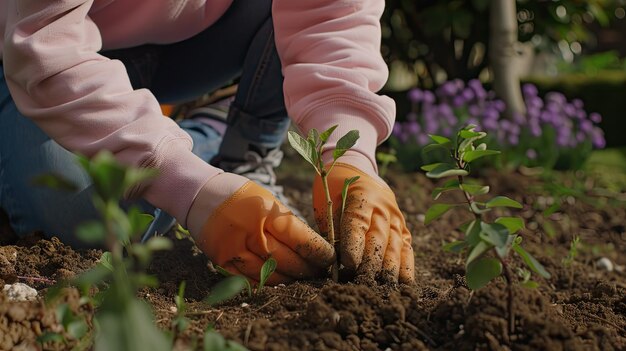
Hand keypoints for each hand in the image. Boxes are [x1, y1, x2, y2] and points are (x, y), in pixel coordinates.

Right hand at [189, 180, 334, 283]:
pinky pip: (249, 280)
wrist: (198, 195)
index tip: (329, 257)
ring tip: (304, 278)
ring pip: (269, 274)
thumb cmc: (239, 195)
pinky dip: (268, 283)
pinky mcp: (222, 262)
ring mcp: (233, 249)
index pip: (298, 237)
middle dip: (308, 268)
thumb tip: (310, 246)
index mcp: (263, 212)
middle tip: (321, 272)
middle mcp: (248, 232)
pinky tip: (281, 281)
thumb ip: (285, 222)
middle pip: (286, 260)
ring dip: (290, 279)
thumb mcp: (265, 199)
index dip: (317, 251)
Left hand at [313, 163, 414, 283]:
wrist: (355, 167)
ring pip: (395, 244)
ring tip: (385, 288)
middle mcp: (383, 206)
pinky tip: (405, 283)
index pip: (358, 222)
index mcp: (361, 196)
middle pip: (379, 237)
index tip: (348, 263)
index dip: (354, 244)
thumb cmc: (334, 187)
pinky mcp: (403, 226)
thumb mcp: (327, 202)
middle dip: (372, 262)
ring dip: (390, 268)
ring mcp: (396, 216)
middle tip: (364, 281)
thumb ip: (332, 229)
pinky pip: (406, 247)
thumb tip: (334, 261)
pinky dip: (406, 265)